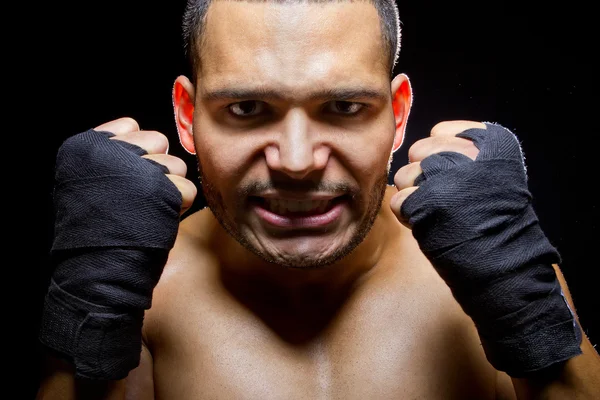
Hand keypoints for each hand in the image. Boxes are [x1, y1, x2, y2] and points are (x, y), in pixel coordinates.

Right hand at [39, 117, 194, 379]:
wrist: (96, 276)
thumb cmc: (95, 232)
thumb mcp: (86, 183)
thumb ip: (111, 154)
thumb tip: (148, 136)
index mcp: (84, 145)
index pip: (129, 126)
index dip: (134, 154)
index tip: (122, 182)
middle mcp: (109, 150)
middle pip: (158, 140)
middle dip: (156, 168)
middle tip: (137, 199)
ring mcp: (138, 169)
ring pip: (176, 164)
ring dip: (169, 190)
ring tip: (145, 213)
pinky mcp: (165, 190)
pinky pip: (189, 188)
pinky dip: (180, 207)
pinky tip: (158, 222)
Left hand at [387, 120, 581, 376]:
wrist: (505, 269)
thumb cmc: (496, 224)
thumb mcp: (494, 176)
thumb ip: (463, 154)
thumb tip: (419, 148)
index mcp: (493, 141)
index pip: (441, 131)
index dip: (442, 156)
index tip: (461, 178)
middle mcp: (469, 153)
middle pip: (419, 150)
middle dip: (424, 174)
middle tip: (448, 199)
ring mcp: (446, 178)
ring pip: (404, 174)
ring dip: (415, 196)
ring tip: (442, 214)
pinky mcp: (425, 203)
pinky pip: (399, 200)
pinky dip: (409, 217)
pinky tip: (432, 226)